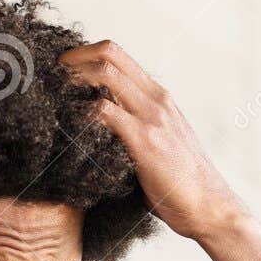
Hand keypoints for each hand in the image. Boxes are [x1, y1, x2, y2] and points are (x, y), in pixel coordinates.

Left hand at [59, 40, 260, 260]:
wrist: (210, 207)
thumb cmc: (182, 184)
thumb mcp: (162, 144)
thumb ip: (137, 128)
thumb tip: (102, 130)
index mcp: (160, 98)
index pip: (118, 55)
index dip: (85, 55)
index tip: (64, 72)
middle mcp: (157, 99)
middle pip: (109, 53)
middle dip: (73, 58)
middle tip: (51, 77)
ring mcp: (152, 118)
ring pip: (105, 73)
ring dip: (73, 79)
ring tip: (54, 96)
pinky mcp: (145, 141)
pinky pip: (104, 112)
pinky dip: (81, 113)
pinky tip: (69, 126)